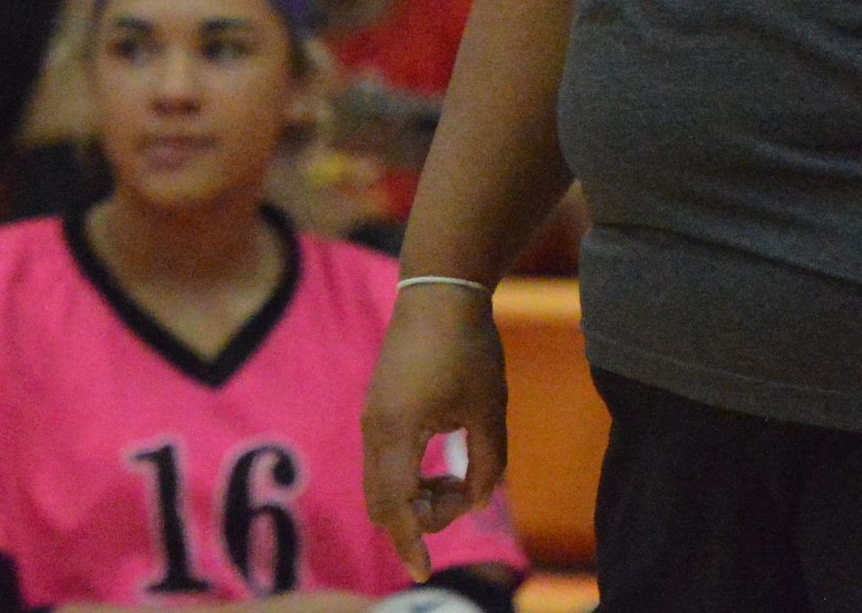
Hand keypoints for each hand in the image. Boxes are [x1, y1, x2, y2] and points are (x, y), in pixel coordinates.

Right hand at [359, 281, 505, 582]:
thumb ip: (487, 464)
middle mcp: (374, 430)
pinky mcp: (378, 407)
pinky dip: (407, 479)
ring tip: (457, 482)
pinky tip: (442, 465)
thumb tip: (476, 502)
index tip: (423, 572)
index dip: (411, 542)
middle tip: (462, 500)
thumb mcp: (489, 409)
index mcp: (397, 433)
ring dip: (414, 498)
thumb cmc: (468, 347)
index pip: (397, 507)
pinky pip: (383, 462)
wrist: (439, 290)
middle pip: (382, 502)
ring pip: (380, 484)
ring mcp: (372, 418)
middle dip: (418, 520)